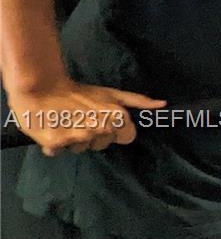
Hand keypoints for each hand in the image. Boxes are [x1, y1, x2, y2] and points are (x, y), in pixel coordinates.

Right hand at [6, 81, 165, 156]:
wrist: (39, 87)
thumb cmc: (78, 92)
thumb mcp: (111, 93)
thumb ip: (137, 100)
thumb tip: (162, 104)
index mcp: (116, 117)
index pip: (127, 137)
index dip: (116, 131)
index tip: (102, 120)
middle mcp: (99, 128)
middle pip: (103, 145)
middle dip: (93, 136)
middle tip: (80, 119)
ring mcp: (78, 137)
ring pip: (80, 149)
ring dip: (73, 139)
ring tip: (65, 121)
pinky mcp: (56, 142)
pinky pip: (58, 152)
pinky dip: (54, 143)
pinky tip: (52, 128)